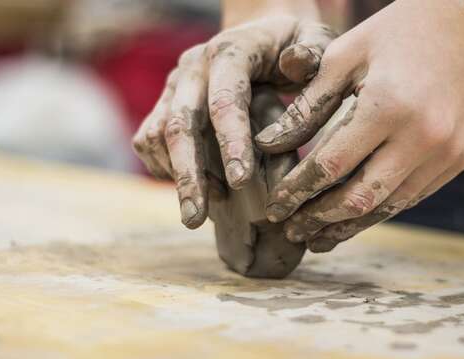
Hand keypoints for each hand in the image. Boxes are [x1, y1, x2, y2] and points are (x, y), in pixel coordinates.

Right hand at [132, 14, 335, 228]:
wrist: (261, 33)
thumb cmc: (293, 43)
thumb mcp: (314, 38)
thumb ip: (311, 52)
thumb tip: (293, 65)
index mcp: (230, 52)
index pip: (225, 100)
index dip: (231, 142)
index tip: (241, 183)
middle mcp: (193, 68)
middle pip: (180, 124)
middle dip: (189, 175)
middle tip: (195, 219)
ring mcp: (174, 86)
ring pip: (157, 135)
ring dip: (176, 176)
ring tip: (203, 211)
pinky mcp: (164, 103)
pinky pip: (149, 140)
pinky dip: (165, 169)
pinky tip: (196, 189)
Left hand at [255, 0, 463, 251]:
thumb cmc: (402, 30)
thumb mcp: (346, 54)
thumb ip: (308, 104)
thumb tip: (269, 144)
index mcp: (388, 105)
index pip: (330, 165)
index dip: (296, 191)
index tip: (273, 206)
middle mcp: (423, 137)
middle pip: (359, 198)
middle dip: (318, 220)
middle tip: (291, 231)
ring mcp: (448, 152)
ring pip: (388, 206)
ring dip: (349, 226)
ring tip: (318, 238)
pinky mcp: (461, 159)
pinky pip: (413, 196)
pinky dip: (380, 209)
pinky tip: (356, 216)